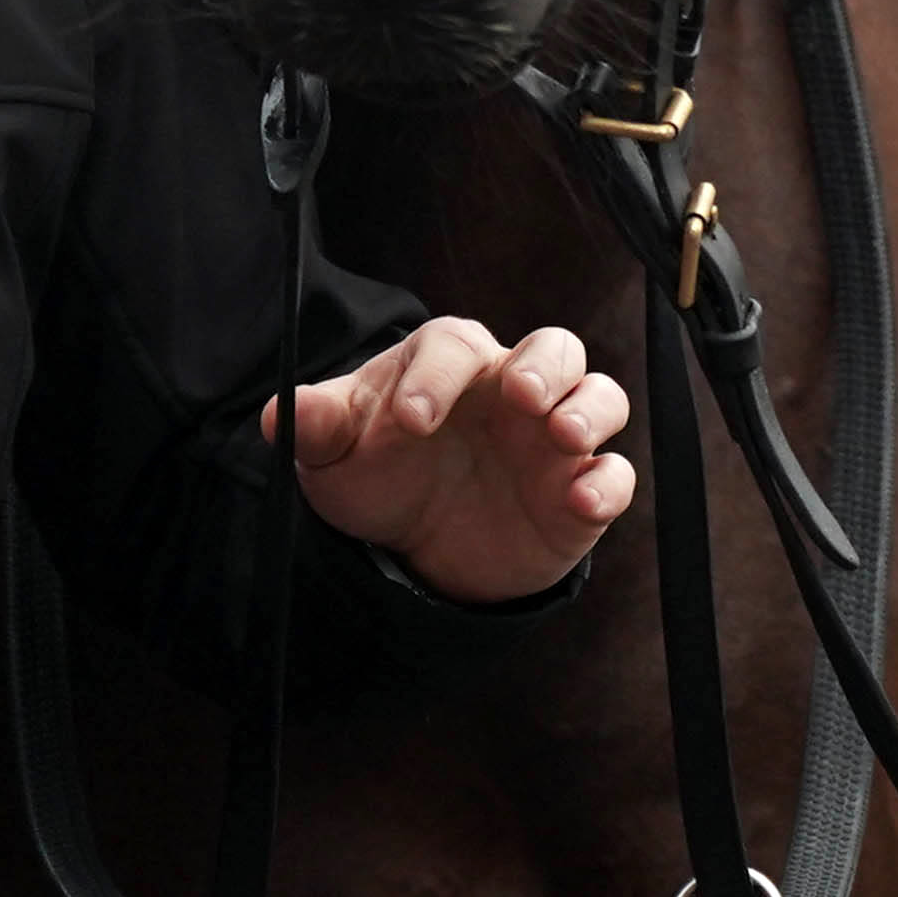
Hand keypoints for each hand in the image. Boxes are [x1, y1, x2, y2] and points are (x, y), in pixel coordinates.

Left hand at [285, 315, 634, 603]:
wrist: (416, 551)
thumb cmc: (380, 478)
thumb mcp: (334, 456)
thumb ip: (314, 426)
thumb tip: (281, 412)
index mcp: (453, 365)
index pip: (456, 345)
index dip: (437, 377)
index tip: (410, 424)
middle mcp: (514, 391)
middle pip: (556, 347)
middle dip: (546, 365)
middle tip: (520, 397)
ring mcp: (554, 440)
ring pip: (601, 396)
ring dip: (590, 409)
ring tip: (563, 436)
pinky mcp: (579, 493)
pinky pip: (616, 475)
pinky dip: (608, 483)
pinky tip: (582, 500)